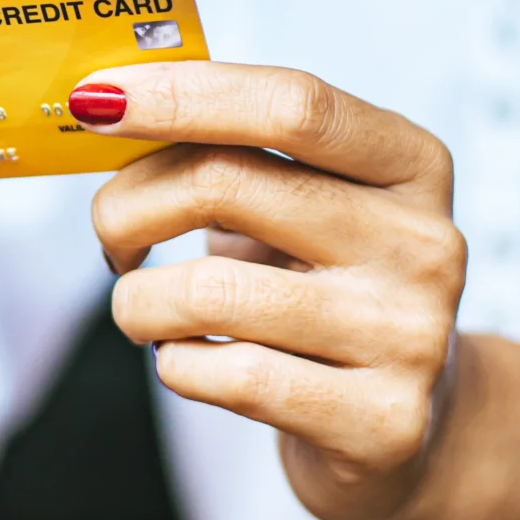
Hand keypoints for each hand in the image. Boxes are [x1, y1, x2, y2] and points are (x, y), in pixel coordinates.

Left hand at [78, 62, 519, 519]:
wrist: (406, 425)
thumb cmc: (327, 291)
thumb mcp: (304, 206)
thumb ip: (234, 152)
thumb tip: (107, 104)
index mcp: (410, 164)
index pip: (291, 104)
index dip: (182, 94)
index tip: (96, 100)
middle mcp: (423, 243)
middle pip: (229, 182)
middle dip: (129, 205)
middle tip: (109, 234)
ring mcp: (408, 337)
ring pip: (210, 293)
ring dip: (138, 302)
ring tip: (143, 310)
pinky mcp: (378, 423)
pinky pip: (225, 377)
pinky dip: (174, 364)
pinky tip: (189, 361)